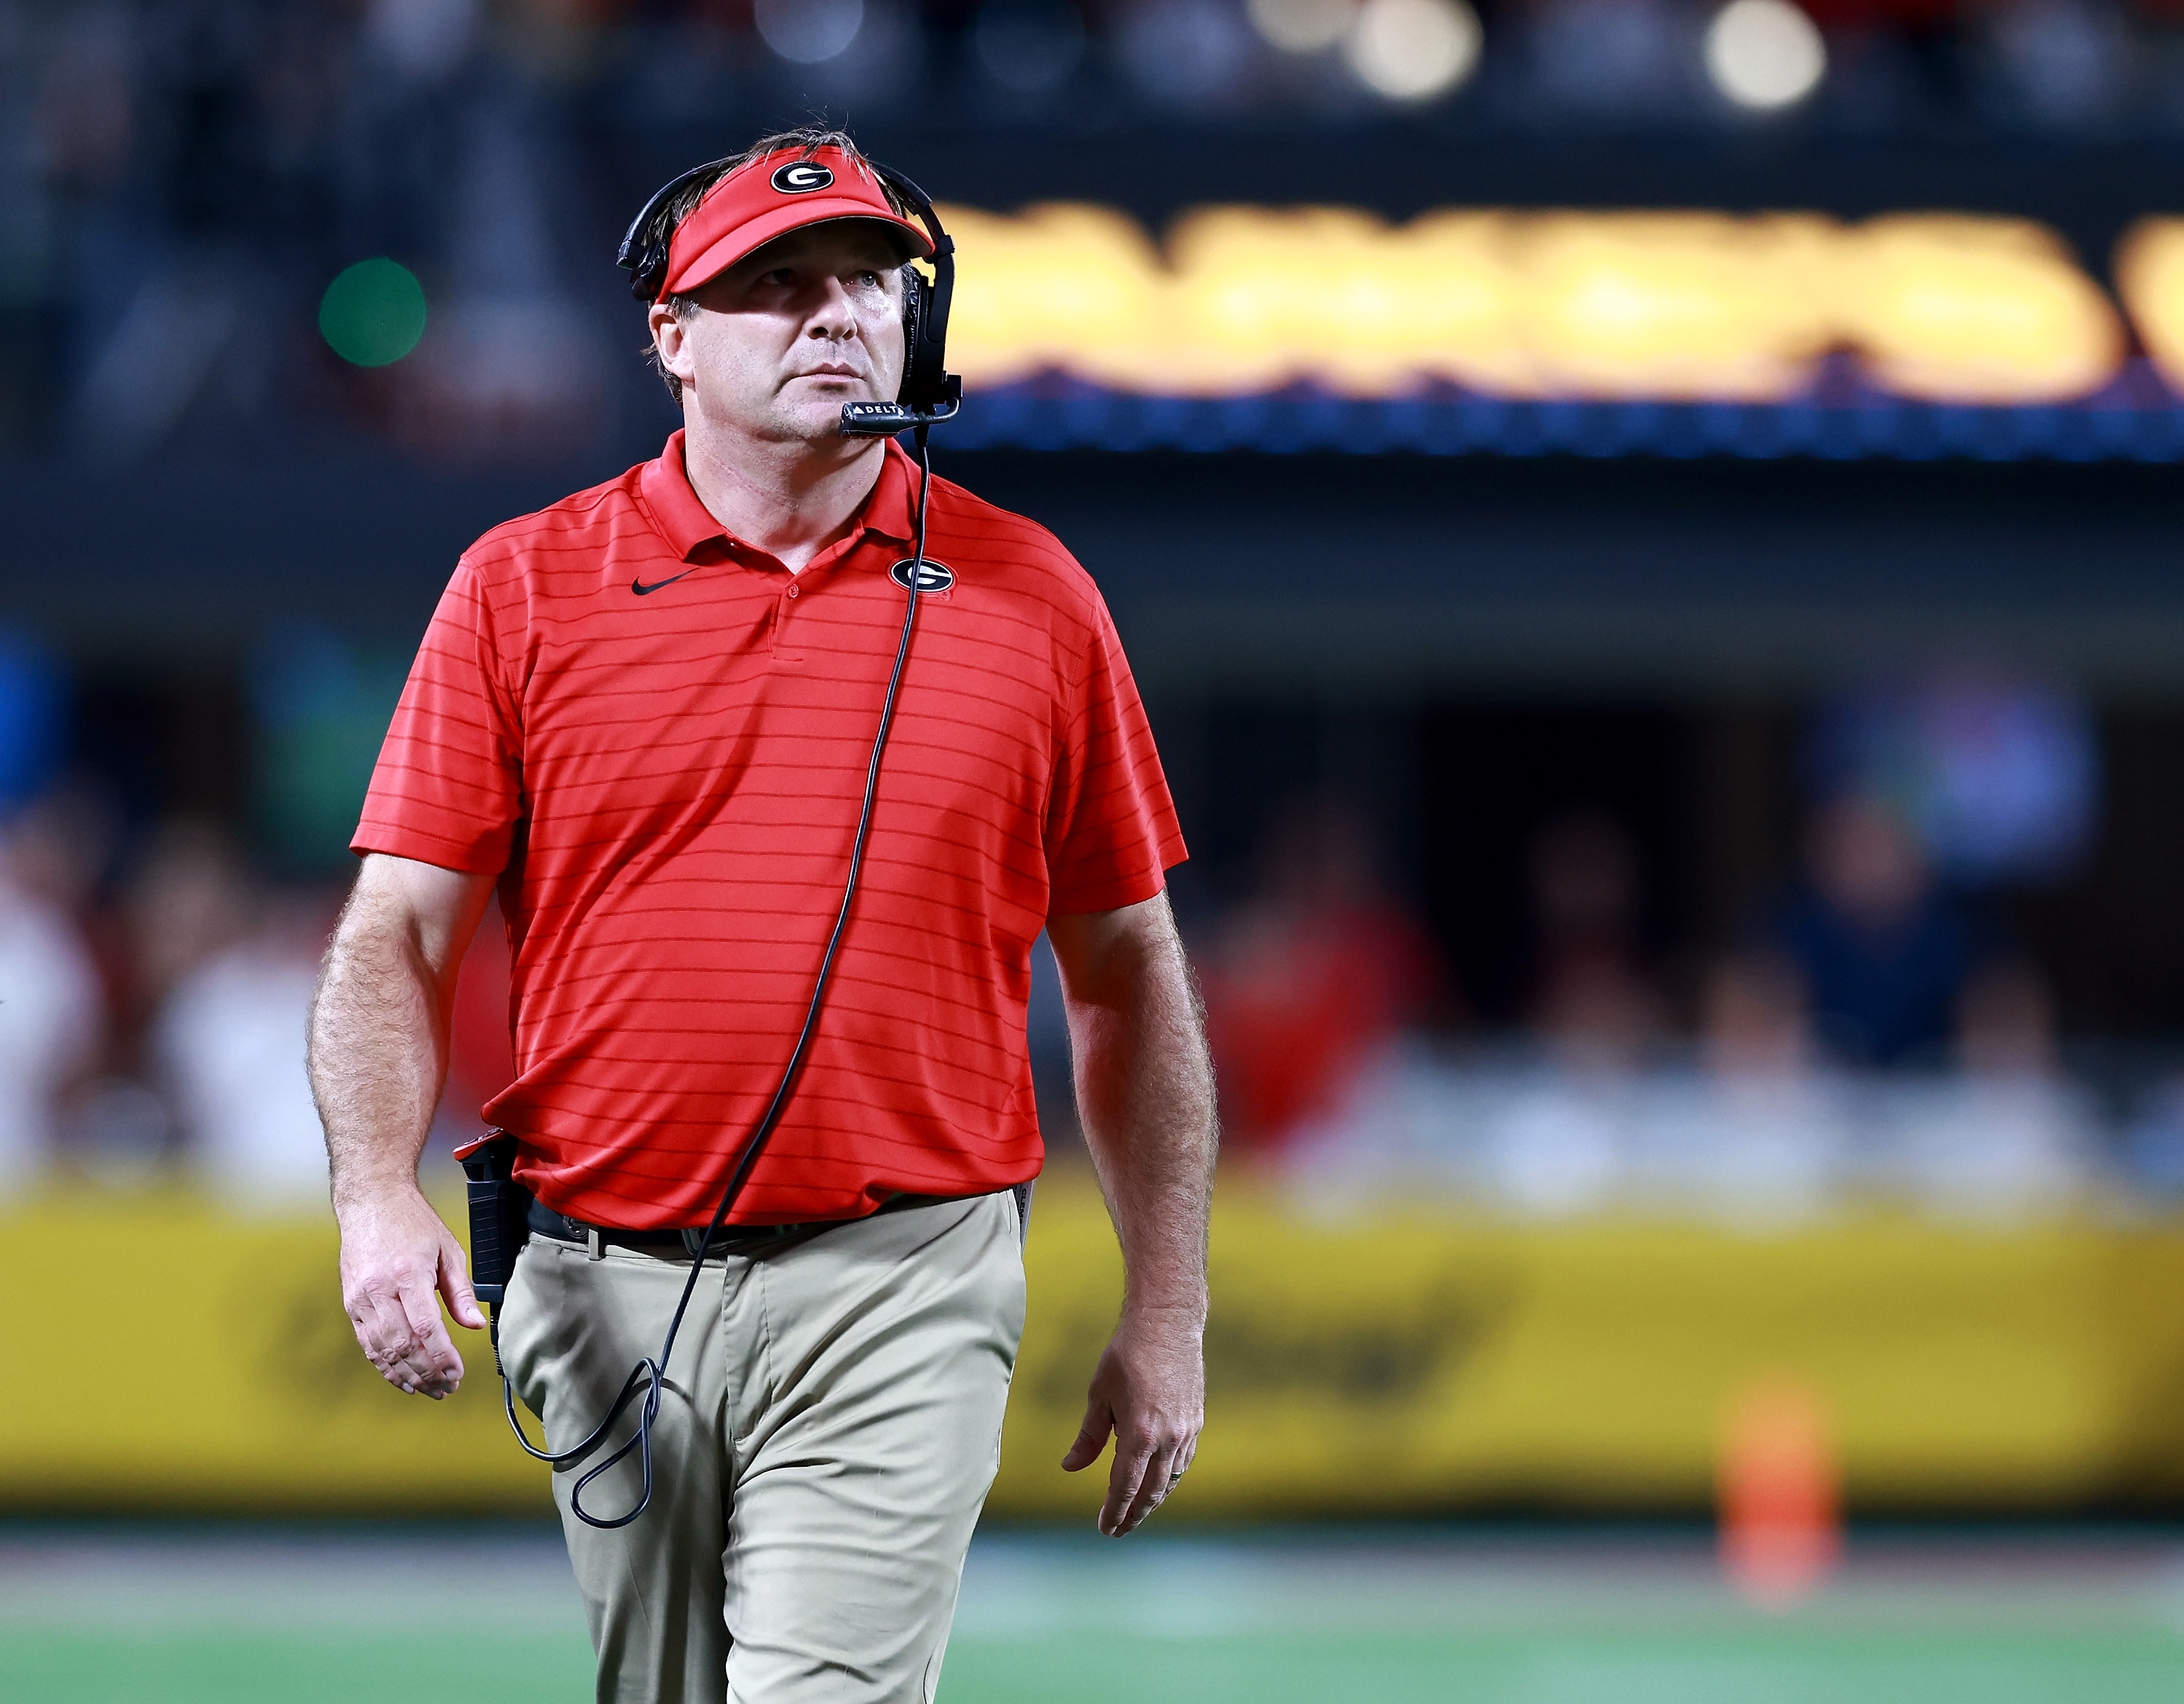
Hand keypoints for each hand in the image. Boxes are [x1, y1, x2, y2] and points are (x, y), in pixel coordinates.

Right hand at [335, 1184, 486, 1398]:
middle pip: (402, 1346)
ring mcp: (360, 1299)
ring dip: (406, 1376)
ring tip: (430, 1390)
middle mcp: (379, 1290)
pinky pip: (367, 1344)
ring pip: (381, 1351)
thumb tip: (476, 1326)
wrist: (371, 1201)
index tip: (458, 1374)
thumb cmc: (414, 1223)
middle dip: (426, 1373)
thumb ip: (461, 1292)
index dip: (442, 1357)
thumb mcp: (448, 1250)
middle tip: (448, 1389)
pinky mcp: (351, 1304)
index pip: (425, 1328)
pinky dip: (385, 1366)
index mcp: (407, 1275)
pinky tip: (403, 1379)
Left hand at [1060, 1305, 1204, 1535]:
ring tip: (1136, 1512)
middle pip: (1150, 1492)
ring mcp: (1186, 1431)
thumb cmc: (1127, 1355)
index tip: (1105, 1529)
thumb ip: (1088, 1437)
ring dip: (1152, 1500)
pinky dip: (1170, 1478)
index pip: (1124, 1487)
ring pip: (1170, 1480)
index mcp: (1139, 1434)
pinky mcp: (1196, 1421)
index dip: (1114, 1512)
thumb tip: (1069, 1467)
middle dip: (1133, 1515)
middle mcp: (1168, 1439)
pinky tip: (1159, 1482)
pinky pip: (1184, 1462)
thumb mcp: (1099, 1395)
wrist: (1168, 1323)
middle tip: (1118, 1530)